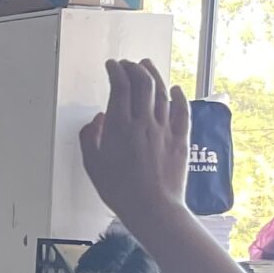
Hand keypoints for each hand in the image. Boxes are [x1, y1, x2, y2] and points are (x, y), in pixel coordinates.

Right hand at [80, 59, 189, 234]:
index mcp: (120, 127)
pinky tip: (177, 89)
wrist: (152, 208)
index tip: (111, 65)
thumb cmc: (120, 190)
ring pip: (162, 93)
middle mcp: (144, 122)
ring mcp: (164, 129)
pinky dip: (180, 97)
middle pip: (142, 84)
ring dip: (154, 76)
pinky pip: (182, 112)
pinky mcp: (180, 140)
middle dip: (133, 69)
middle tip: (127, 64)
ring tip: (147, 66)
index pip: (120, 87)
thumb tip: (97, 120)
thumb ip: (91, 138)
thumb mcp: (93, 165)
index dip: (116, 71)